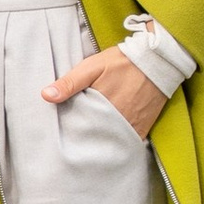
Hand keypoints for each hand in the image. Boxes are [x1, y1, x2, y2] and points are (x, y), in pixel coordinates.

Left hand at [42, 46, 163, 139]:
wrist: (158, 61)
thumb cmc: (122, 62)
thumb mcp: (92, 67)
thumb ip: (70, 82)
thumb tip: (45, 96)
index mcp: (101, 108)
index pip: (79, 128)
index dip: (70, 131)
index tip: (61, 132)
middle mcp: (117, 122)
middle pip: (94, 138)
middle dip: (84, 138)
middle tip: (73, 138)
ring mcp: (131, 127)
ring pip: (110, 141)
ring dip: (100, 141)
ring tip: (88, 140)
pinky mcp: (143, 129)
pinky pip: (126, 142)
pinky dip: (117, 142)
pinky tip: (107, 140)